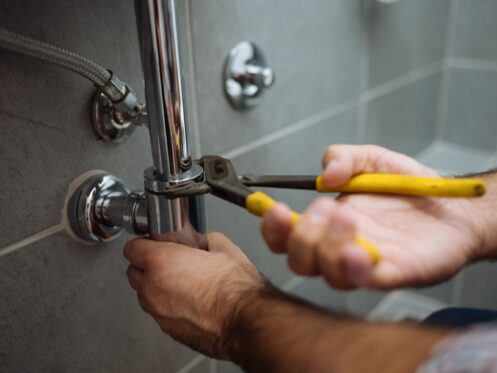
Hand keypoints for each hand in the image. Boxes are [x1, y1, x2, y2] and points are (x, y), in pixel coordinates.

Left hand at [123, 233, 264, 358]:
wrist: (247, 322)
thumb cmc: (236, 289)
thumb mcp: (224, 248)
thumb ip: (206, 239)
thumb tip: (205, 241)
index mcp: (161, 262)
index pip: (132, 248)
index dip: (144, 243)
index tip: (155, 243)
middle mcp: (153, 288)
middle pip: (133, 272)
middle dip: (146, 264)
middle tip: (168, 260)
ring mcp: (159, 312)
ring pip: (144, 295)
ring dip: (155, 286)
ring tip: (181, 281)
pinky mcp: (169, 330)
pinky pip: (159, 312)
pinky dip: (168, 305)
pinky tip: (189, 300)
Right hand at [261, 145, 484, 289]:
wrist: (455, 203)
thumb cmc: (410, 186)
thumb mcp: (372, 159)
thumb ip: (344, 158)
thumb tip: (324, 174)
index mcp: (329, 223)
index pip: (287, 237)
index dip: (273, 228)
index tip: (274, 208)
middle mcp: (342, 247)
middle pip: (300, 261)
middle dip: (303, 236)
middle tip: (325, 208)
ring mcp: (367, 263)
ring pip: (329, 275)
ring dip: (327, 249)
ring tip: (347, 219)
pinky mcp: (395, 273)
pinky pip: (367, 281)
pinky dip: (355, 270)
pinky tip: (359, 251)